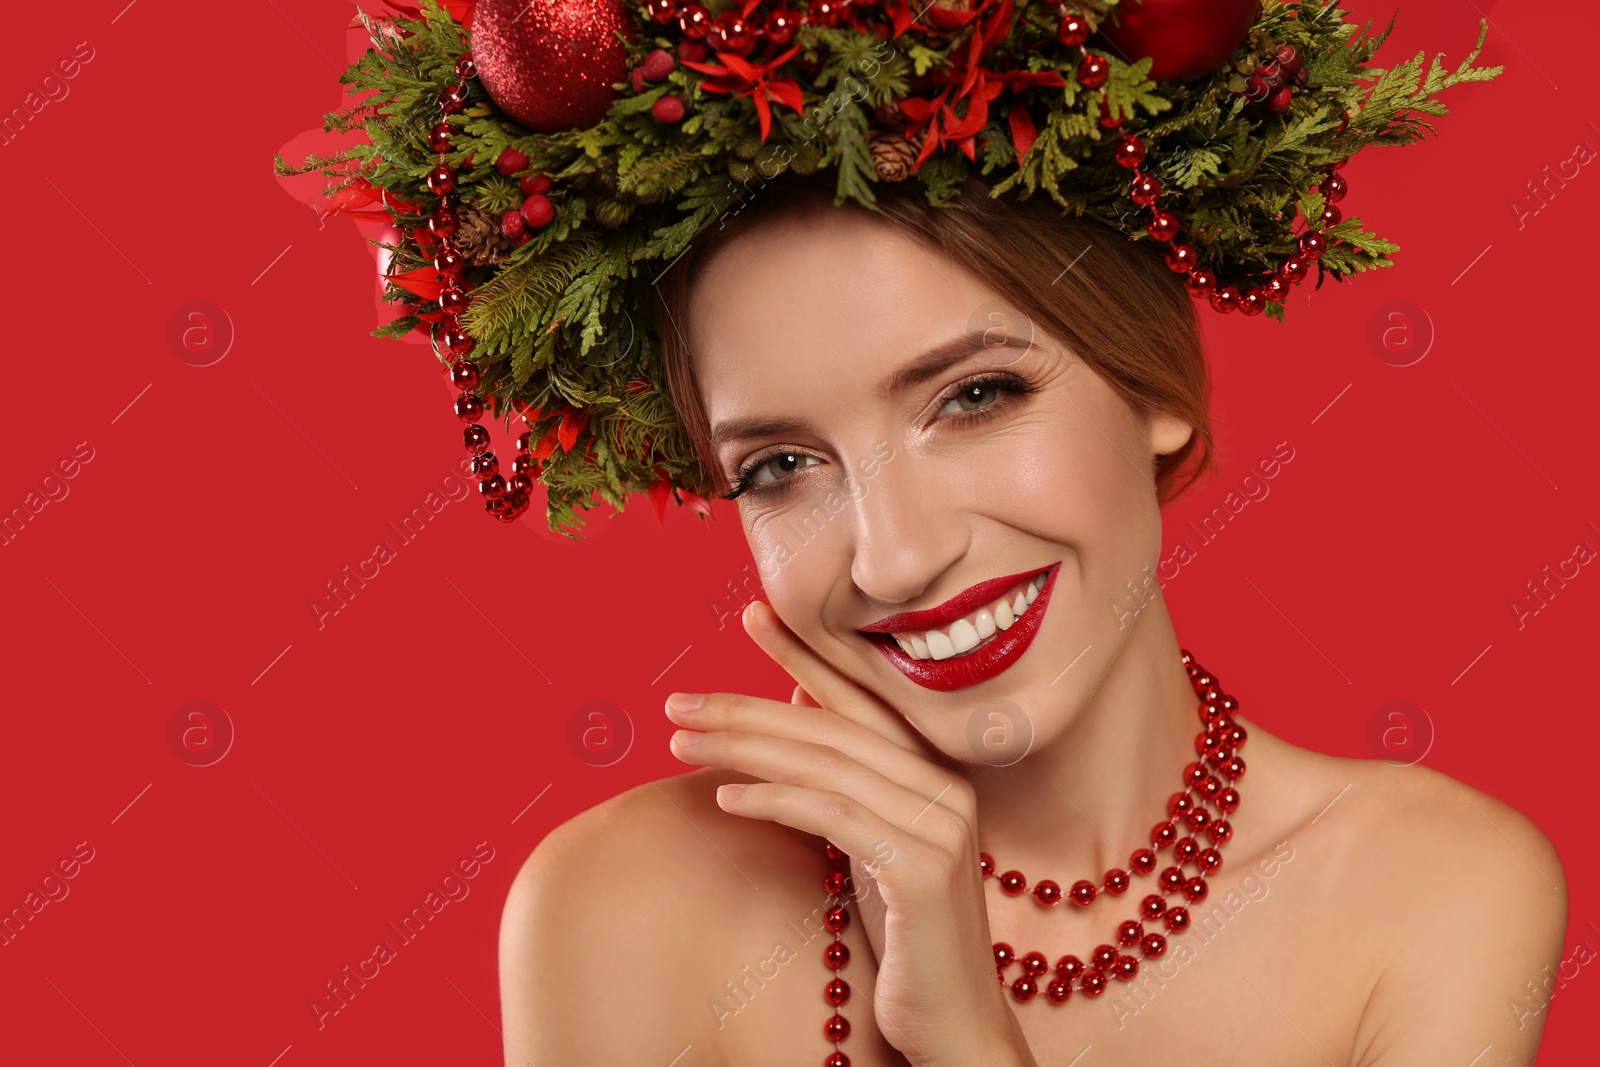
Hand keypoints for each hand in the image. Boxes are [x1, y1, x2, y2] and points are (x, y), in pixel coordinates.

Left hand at [664, 600, 1038, 1066]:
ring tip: (681, 741)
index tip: (751, 614)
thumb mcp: (871, 849)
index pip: (861, 699)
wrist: (957, 1025)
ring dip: (746, 747)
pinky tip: (727, 797)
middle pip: (833, 727)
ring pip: (827, 765)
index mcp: (934, 774)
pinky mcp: (923, 870)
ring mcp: (941, 827)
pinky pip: (834, 817)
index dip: (805, 652)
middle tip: (680, 697)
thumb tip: (792, 714)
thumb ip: (845, 784)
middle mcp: (946, 787)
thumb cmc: (907, 939)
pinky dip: (777, 800)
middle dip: (750, 706)